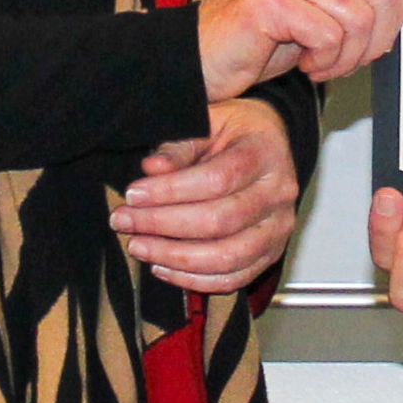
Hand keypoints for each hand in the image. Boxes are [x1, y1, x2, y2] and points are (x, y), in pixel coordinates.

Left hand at [112, 98, 301, 294]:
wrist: (271, 145)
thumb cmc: (237, 132)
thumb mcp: (209, 122)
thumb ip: (180, 146)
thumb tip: (152, 168)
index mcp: (265, 154)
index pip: (217, 179)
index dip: (170, 191)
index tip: (133, 194)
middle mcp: (278, 194)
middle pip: (220, 221)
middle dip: (163, 225)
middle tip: (125, 221)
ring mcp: (277, 228)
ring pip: (226, 257)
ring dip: (174, 257)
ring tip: (139, 246)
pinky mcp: (270, 254)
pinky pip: (232, 279)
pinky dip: (193, 280)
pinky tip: (161, 266)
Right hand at [196, 0, 402, 97]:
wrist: (199, 58)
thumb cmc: (256, 40)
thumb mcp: (316, 12)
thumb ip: (354, 1)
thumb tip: (396, 15)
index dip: (394, 11)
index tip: (373, 38)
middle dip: (375, 40)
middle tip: (348, 59)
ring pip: (358, 17)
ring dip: (347, 56)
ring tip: (322, 63)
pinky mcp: (269, 0)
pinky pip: (328, 36)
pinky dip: (325, 62)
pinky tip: (304, 64)